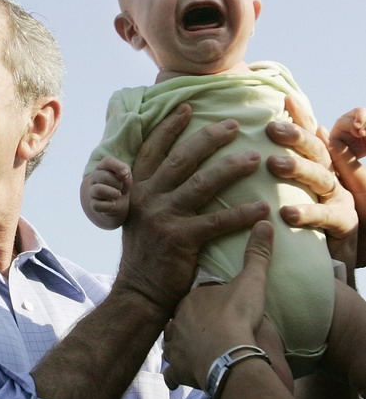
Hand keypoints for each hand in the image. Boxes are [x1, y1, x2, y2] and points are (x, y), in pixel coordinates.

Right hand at [88, 157, 131, 224]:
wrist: (119, 202)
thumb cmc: (122, 184)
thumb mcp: (126, 174)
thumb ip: (125, 170)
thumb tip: (124, 173)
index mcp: (102, 167)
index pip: (107, 161)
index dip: (117, 167)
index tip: (126, 174)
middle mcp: (95, 178)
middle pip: (102, 176)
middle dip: (116, 182)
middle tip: (121, 187)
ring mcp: (93, 192)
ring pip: (97, 190)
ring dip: (111, 193)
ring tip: (118, 195)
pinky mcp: (94, 205)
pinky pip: (97, 205)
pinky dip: (108, 205)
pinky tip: (113, 204)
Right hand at [115, 104, 267, 318]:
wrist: (139, 292)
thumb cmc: (144, 255)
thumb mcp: (138, 218)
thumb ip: (151, 194)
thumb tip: (171, 172)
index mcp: (136, 190)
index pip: (153, 150)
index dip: (170, 127)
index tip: (188, 106)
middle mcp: (147, 198)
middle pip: (182, 158)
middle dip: (210, 137)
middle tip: (235, 125)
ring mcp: (163, 218)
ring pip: (203, 183)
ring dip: (232, 168)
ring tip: (256, 159)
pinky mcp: (180, 239)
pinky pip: (217, 221)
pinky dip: (242, 214)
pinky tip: (262, 208)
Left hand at [163, 221, 276, 389]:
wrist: (229, 353)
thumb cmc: (238, 316)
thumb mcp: (251, 282)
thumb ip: (257, 254)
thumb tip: (265, 222)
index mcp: (190, 299)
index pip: (193, 298)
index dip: (201, 303)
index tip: (211, 307)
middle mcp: (176, 322)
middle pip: (179, 321)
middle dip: (186, 325)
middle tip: (201, 331)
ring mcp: (175, 347)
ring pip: (171, 346)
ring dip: (179, 350)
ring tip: (190, 353)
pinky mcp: (177, 371)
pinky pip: (172, 375)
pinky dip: (176, 377)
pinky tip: (182, 379)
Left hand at [266, 95, 358, 272]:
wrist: (343, 260)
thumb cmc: (317, 224)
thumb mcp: (303, 193)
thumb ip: (300, 166)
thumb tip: (296, 134)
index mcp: (321, 166)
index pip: (312, 137)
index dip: (301, 118)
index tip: (284, 99)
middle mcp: (333, 178)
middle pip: (317, 151)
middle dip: (296, 137)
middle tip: (270, 128)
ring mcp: (341, 200)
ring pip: (322, 178)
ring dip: (298, 168)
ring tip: (272, 163)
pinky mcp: (345, 225)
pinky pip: (327, 217)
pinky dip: (308, 213)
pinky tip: (287, 212)